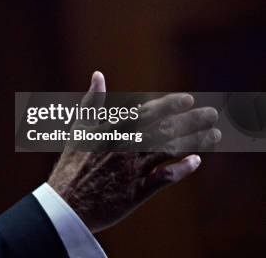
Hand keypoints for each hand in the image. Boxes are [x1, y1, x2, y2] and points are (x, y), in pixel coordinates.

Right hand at [46, 71, 220, 232]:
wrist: (66, 204)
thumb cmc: (71, 165)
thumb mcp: (79, 128)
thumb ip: (92, 102)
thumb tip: (98, 75)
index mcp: (111, 132)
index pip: (145, 114)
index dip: (168, 105)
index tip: (187, 99)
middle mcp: (125, 149)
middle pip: (164, 131)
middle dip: (190, 121)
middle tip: (211, 113)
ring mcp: (132, 171)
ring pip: (169, 152)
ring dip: (194, 142)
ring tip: (213, 135)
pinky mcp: (137, 192)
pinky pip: (164, 179)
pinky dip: (181, 169)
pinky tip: (196, 161)